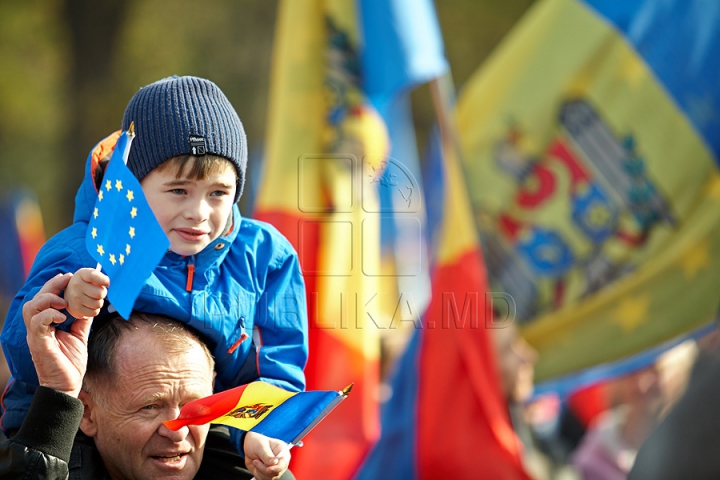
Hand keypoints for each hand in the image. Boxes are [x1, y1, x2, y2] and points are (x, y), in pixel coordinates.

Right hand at [24, 273, 93, 397]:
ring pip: (31, 308)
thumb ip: (82, 319)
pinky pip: (36, 323)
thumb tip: (92, 304)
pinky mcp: (38, 343)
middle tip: (67, 280)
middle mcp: (37, 328)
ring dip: (47, 299)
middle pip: (35, 299)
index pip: (44, 299)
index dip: (53, 285)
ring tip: (63, 301)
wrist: (67, 385)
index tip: (68, 276)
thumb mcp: (79, 335)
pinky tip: (62, 316)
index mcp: (45, 324)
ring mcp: (36, 335)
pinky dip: (48, 315)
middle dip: (50, 286)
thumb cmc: (70, 363)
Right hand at [64, 267, 108, 318]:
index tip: (107, 283)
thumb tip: (107, 284)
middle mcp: (76, 285)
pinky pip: (94, 312)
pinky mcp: (76, 309)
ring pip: (98, 304)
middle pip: (100, 293)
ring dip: (99, 302)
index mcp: (81, 274)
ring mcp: (75, 298)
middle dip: (102, 293)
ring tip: (93, 298)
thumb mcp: (91, 275)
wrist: (69, 293)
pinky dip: (95, 310)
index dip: (103, 280)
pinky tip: (89, 305)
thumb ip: (100, 277)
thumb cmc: (86, 283)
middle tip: (99, 292)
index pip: (94, 276)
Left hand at [244, 432, 290, 479]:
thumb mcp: (261, 445)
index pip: (284, 462)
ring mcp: (275, 468)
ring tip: (255, 461)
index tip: (268, 469)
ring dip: (259, 471)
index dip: (277, 468)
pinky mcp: (269, 474)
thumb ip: (267, 455)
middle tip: (255, 461)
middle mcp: (281, 461)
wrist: (249, 447)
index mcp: (282, 450)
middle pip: (277, 472)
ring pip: (270, 477)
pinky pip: (264, 479)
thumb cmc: (257, 442)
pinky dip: (258, 474)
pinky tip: (256, 466)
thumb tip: (274, 463)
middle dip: (263, 469)